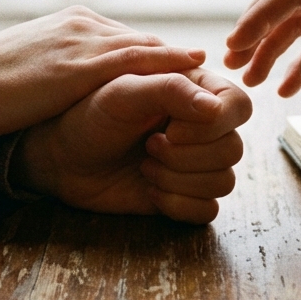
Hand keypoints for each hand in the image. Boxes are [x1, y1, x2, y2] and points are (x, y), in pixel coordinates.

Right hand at [0, 6, 206, 137]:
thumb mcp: (30, 73)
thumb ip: (60, 72)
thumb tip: (75, 91)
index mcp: (67, 26)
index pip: (123, 40)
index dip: (154, 59)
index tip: (182, 73)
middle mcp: (80, 25)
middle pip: (141, 40)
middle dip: (173, 59)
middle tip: (209, 78)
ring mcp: (81, 40)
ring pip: (145, 46)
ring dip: (180, 60)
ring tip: (213, 77)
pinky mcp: (80, 64)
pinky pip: (137, 60)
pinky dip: (169, 63)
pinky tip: (195, 72)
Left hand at [11, 68, 251, 223]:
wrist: (61, 156)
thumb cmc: (88, 113)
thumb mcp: (123, 91)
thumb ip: (169, 90)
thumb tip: (215, 108)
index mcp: (196, 90)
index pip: (239, 106)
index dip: (212, 124)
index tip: (169, 128)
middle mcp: (202, 127)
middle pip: (233, 149)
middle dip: (186, 156)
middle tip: (148, 147)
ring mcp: (194, 162)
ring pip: (225, 181)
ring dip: (180, 180)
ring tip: (145, 166)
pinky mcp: (184, 194)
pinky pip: (209, 209)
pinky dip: (181, 205)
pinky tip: (151, 191)